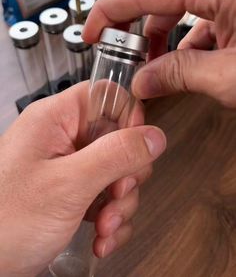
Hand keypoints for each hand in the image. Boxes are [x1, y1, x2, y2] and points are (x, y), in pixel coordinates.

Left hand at [0, 82, 165, 276]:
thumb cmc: (4, 223)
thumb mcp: (67, 186)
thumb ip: (114, 156)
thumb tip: (153, 136)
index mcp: (54, 120)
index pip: (104, 95)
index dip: (127, 116)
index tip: (137, 147)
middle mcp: (61, 139)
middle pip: (116, 137)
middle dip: (125, 173)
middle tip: (117, 194)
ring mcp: (67, 167)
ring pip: (115, 171)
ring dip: (119, 204)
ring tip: (105, 227)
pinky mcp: (71, 193)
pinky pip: (105, 195)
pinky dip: (111, 219)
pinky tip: (102, 238)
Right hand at [83, 0, 235, 107]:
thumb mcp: (232, 76)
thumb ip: (182, 76)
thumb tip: (143, 82)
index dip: (108, 13)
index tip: (92, 32)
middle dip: (129, 16)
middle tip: (115, 44)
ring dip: (157, 27)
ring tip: (149, 61)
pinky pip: (201, 6)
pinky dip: (185, 31)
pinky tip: (182, 58)